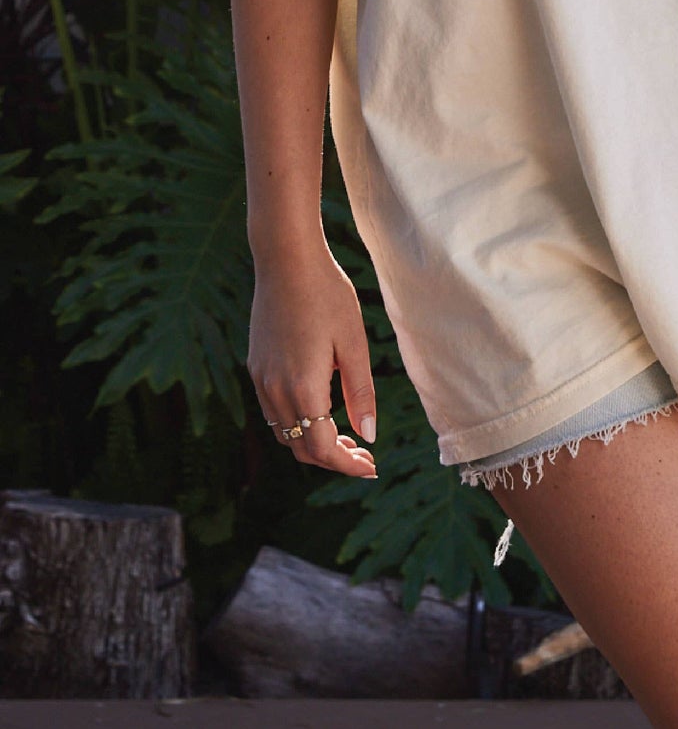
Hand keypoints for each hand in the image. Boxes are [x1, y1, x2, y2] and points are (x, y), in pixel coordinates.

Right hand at [248, 241, 378, 476]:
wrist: (286, 259)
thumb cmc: (327, 295)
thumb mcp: (354, 343)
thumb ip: (360, 393)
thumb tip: (368, 437)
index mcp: (303, 388)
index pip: (323, 449)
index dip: (347, 465)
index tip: (371, 468)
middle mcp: (274, 391)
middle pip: (301, 448)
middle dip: (333, 458)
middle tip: (363, 454)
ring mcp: (260, 380)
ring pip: (285, 433)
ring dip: (313, 442)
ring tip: (346, 434)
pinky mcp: (255, 367)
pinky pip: (274, 411)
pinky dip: (297, 422)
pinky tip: (320, 408)